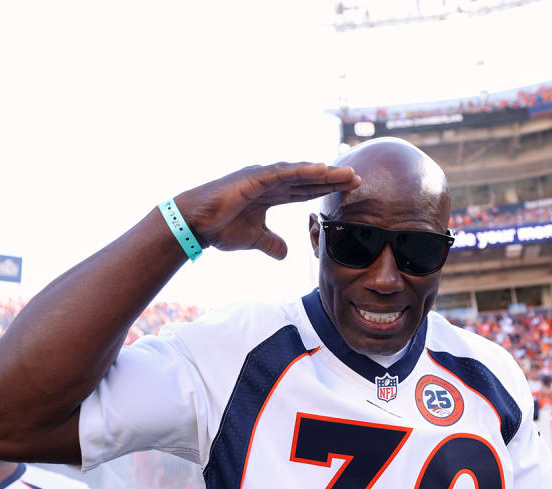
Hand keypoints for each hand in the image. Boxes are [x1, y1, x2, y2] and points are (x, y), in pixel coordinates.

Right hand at [174, 162, 360, 259]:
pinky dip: (302, 171)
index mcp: (270, 195)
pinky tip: (321, 170)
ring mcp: (262, 177)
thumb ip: (271, 243)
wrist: (195, 224)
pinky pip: (283, 172)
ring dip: (324, 173)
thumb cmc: (219, 228)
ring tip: (346, 175)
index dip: (326, 190)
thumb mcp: (253, 239)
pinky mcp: (254, 177)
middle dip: (332, 180)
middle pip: (307, 180)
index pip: (305, 191)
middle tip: (356, 179)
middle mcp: (269, 182)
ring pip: (300, 173)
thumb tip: (286, 255)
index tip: (348, 190)